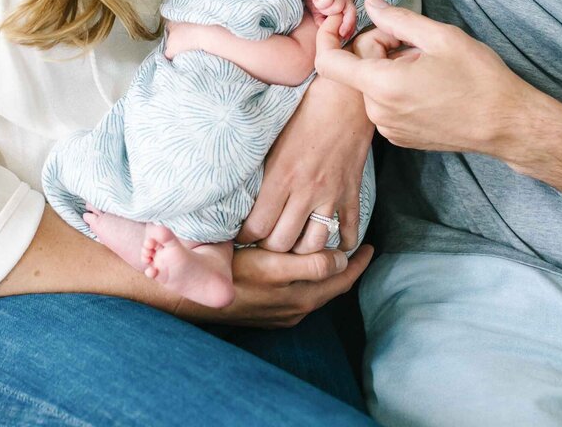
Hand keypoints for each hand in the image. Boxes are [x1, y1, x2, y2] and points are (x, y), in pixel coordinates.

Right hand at [178, 245, 373, 327]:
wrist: (194, 297)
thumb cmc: (231, 271)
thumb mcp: (271, 263)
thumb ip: (310, 264)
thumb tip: (341, 261)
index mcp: (301, 294)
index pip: (340, 276)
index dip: (356, 260)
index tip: (367, 245)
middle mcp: (296, 307)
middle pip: (333, 288)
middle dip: (350, 269)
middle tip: (363, 251)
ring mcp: (283, 313)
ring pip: (318, 293)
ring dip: (331, 277)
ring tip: (340, 260)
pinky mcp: (271, 316)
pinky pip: (302, 299)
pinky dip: (314, 285)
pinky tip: (309, 274)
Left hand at [238, 74, 373, 252]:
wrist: (345, 98)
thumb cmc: (304, 111)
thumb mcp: (273, 137)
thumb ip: (260, 169)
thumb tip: (238, 191)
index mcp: (281, 176)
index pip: (257, 225)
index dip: (246, 237)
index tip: (242, 236)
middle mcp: (305, 190)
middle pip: (283, 242)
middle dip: (269, 249)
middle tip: (264, 244)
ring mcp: (331, 194)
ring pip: (314, 244)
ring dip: (302, 251)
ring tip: (293, 247)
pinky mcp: (352, 193)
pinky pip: (348, 231)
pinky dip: (340, 244)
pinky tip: (331, 244)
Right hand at [298, 0, 356, 37]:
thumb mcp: (318, 14)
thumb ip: (324, 23)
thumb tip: (329, 33)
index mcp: (341, 3)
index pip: (352, 15)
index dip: (350, 26)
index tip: (344, 37)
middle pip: (351, 10)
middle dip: (347, 23)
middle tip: (340, 33)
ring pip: (340, 5)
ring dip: (328, 11)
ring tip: (318, 8)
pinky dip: (322, 3)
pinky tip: (314, 1)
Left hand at [315, 0, 542, 158]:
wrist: (506, 125)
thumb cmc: (479, 79)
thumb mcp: (441, 36)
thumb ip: (397, 18)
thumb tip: (370, 3)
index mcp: (382, 85)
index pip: (329, 62)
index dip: (328, 37)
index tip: (342, 23)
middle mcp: (378, 112)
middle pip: (358, 68)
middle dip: (381, 49)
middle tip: (418, 44)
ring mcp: (388, 128)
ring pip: (373, 86)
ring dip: (392, 70)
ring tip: (430, 68)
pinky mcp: (400, 138)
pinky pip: (385, 104)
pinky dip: (399, 89)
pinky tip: (431, 87)